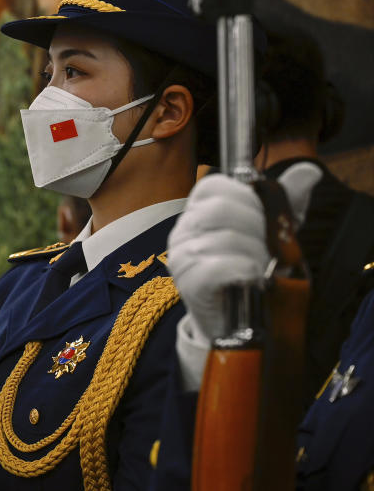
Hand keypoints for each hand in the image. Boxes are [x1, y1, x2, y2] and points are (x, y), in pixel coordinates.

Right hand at [168, 163, 322, 340]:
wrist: (236, 318)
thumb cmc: (250, 268)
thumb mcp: (272, 231)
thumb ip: (286, 201)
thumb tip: (308, 172)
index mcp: (199, 210)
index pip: (213, 185)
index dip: (245, 196)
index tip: (263, 216)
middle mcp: (183, 229)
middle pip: (220, 209)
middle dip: (256, 227)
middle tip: (269, 248)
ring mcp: (181, 255)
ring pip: (223, 239)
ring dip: (255, 254)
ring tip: (263, 268)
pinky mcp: (187, 282)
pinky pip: (216, 267)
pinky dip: (243, 270)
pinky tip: (252, 277)